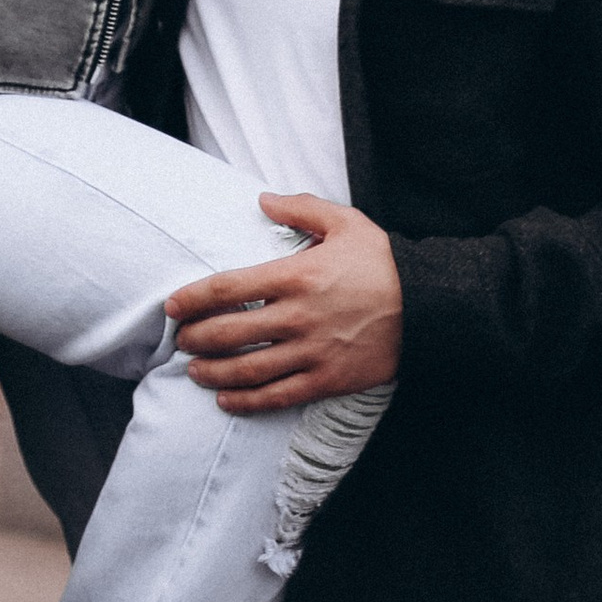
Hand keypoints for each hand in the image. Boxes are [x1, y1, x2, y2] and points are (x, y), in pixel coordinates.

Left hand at [165, 196, 402, 412]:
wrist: (429, 306)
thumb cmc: (383, 262)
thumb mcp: (345, 222)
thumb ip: (300, 208)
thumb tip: (262, 199)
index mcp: (296, 275)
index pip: (228, 288)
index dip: (193, 299)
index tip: (172, 306)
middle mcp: (297, 316)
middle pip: (229, 333)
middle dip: (195, 338)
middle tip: (179, 340)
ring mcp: (311, 352)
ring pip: (248, 369)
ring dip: (213, 373)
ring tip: (194, 371)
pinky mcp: (326, 380)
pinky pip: (277, 396)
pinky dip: (247, 402)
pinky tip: (226, 401)